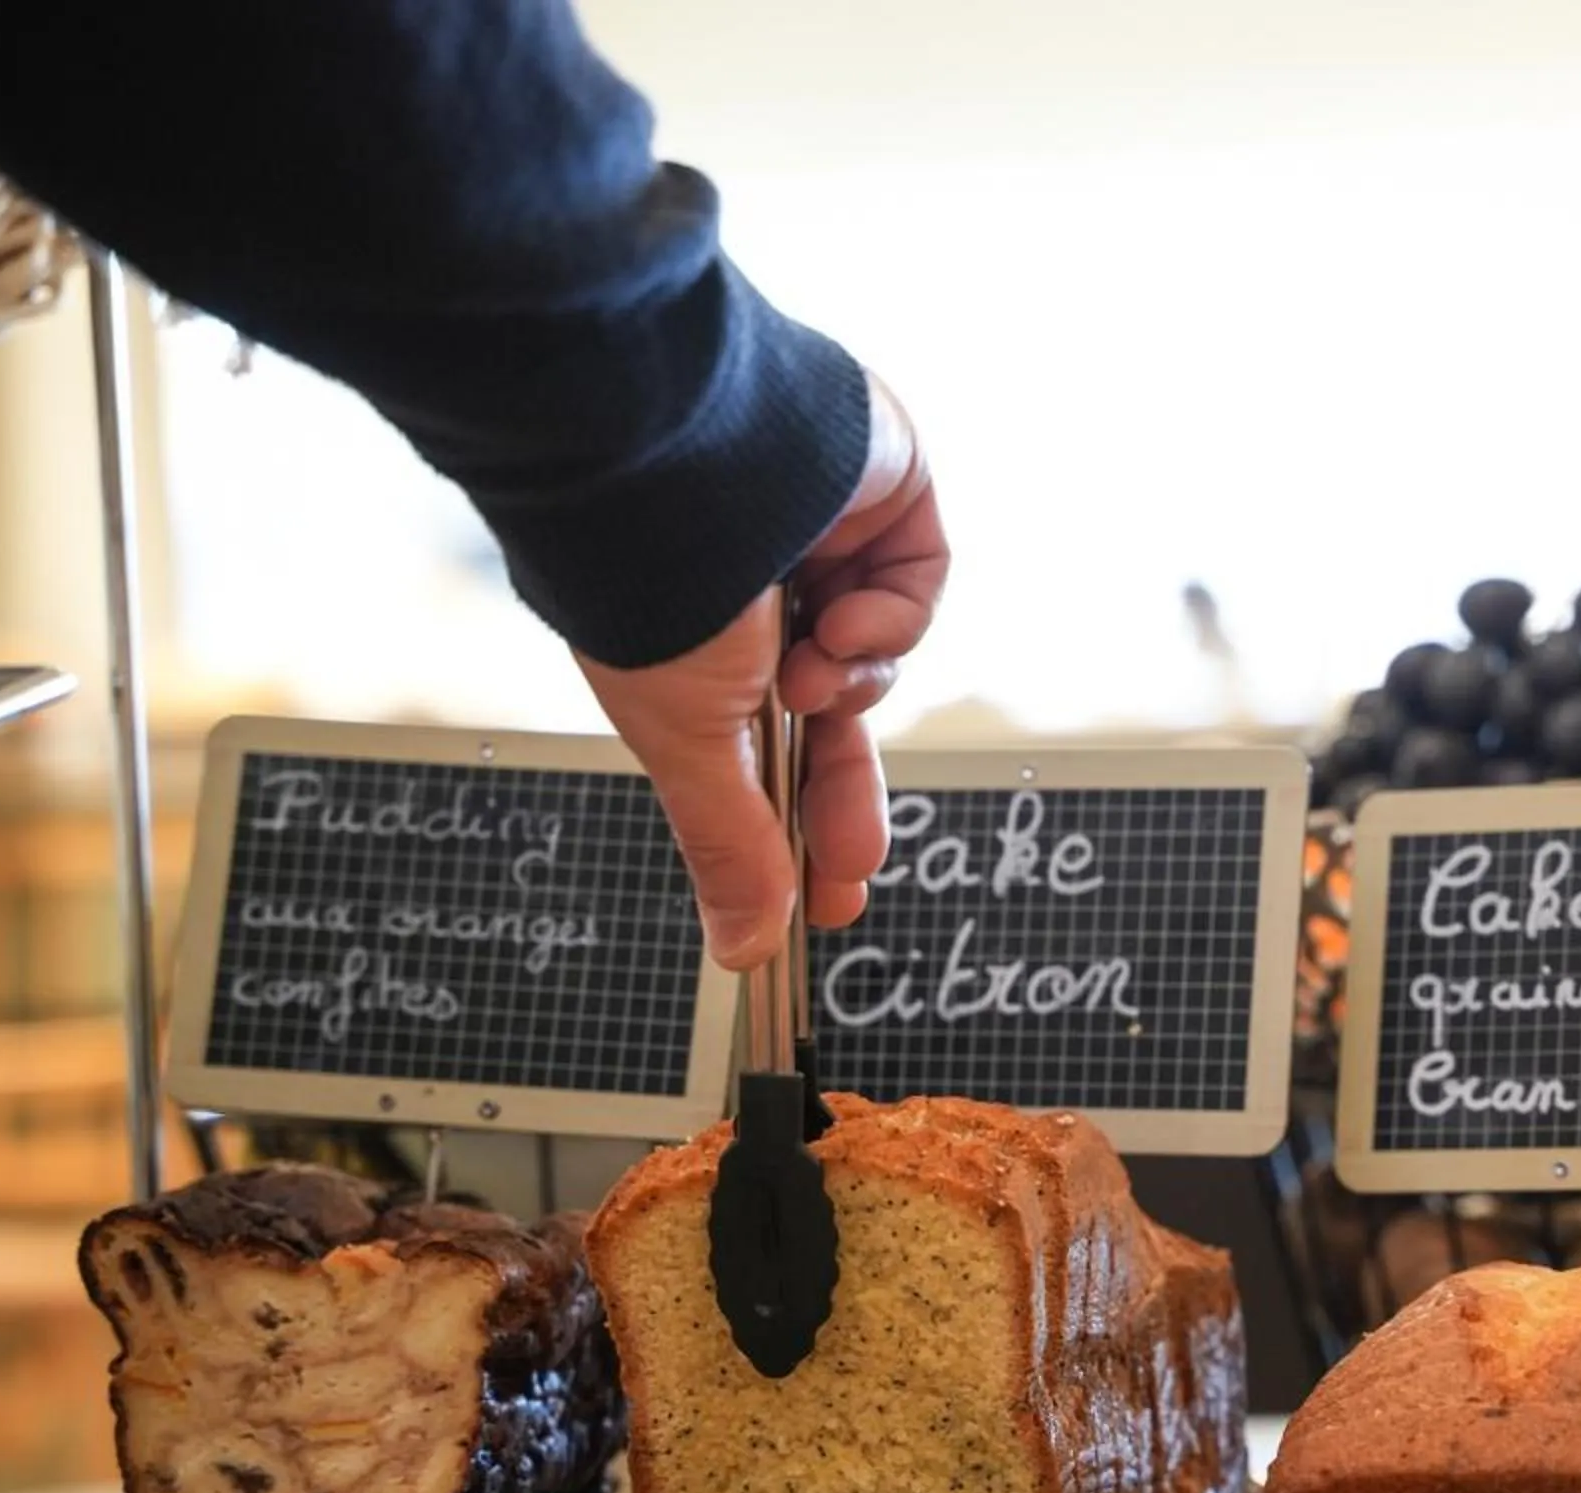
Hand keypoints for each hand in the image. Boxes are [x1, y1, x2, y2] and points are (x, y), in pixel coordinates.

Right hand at [576, 371, 947, 968]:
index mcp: (699, 648)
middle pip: (833, 719)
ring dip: (849, 684)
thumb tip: (740, 949)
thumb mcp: (693, 741)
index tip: (834, 900)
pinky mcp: (882, 492)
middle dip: (845, 791)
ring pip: (877, 654)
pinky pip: (917, 581)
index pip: (770, 753)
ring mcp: (823, 540)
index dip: (806, 827)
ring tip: (805, 672)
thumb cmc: (662, 588)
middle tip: (854, 861)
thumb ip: (732, 844)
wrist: (680, 455)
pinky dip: (891, 616)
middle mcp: (760, 593)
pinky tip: (841, 610)